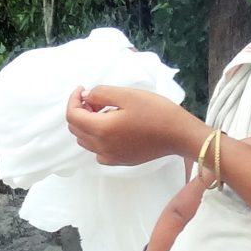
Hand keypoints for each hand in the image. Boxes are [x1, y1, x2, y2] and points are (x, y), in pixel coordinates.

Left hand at [66, 87, 200, 167]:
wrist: (178, 134)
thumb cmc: (155, 111)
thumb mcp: (127, 95)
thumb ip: (101, 94)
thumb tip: (85, 97)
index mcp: (101, 129)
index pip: (72, 116)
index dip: (73, 100)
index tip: (83, 89)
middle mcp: (101, 147)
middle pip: (76, 129)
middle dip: (80, 111)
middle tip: (95, 99)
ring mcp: (110, 157)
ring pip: (85, 141)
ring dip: (87, 124)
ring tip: (104, 111)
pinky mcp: (120, 161)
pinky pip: (98, 151)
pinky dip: (97, 138)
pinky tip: (112, 128)